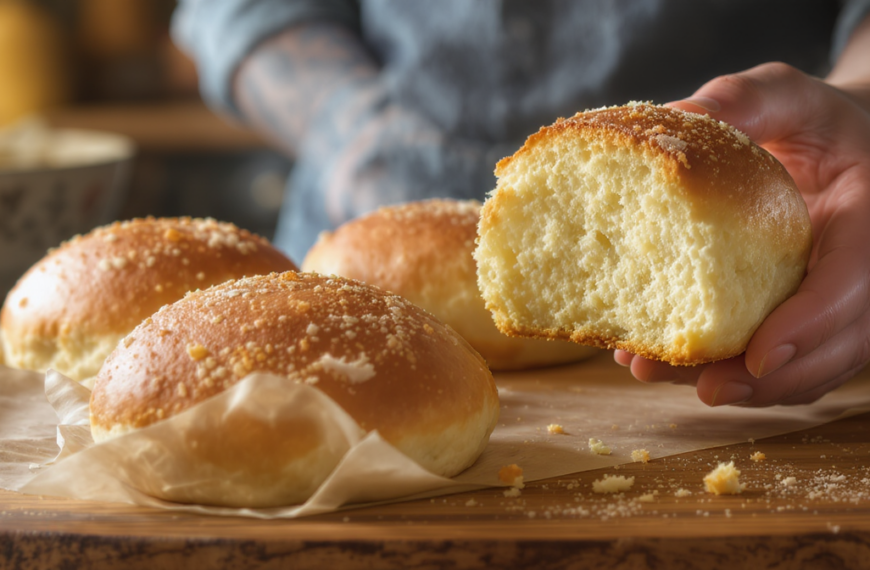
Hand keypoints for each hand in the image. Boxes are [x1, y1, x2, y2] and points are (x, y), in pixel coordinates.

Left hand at [616, 62, 869, 406]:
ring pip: (810, 368)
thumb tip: (679, 115)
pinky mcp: (812, 320)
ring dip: (742, 388)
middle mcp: (866, 271)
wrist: (836, 152)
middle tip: (702, 388)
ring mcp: (844, 303)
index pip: (854, 283)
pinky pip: (787, 364)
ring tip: (659, 377)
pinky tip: (664, 363)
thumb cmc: (813, 123)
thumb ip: (747, 100)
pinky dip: (734, 375)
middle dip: (770, 379)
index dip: (810, 324)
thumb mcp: (787, 97)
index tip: (758, 355)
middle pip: (835, 346)